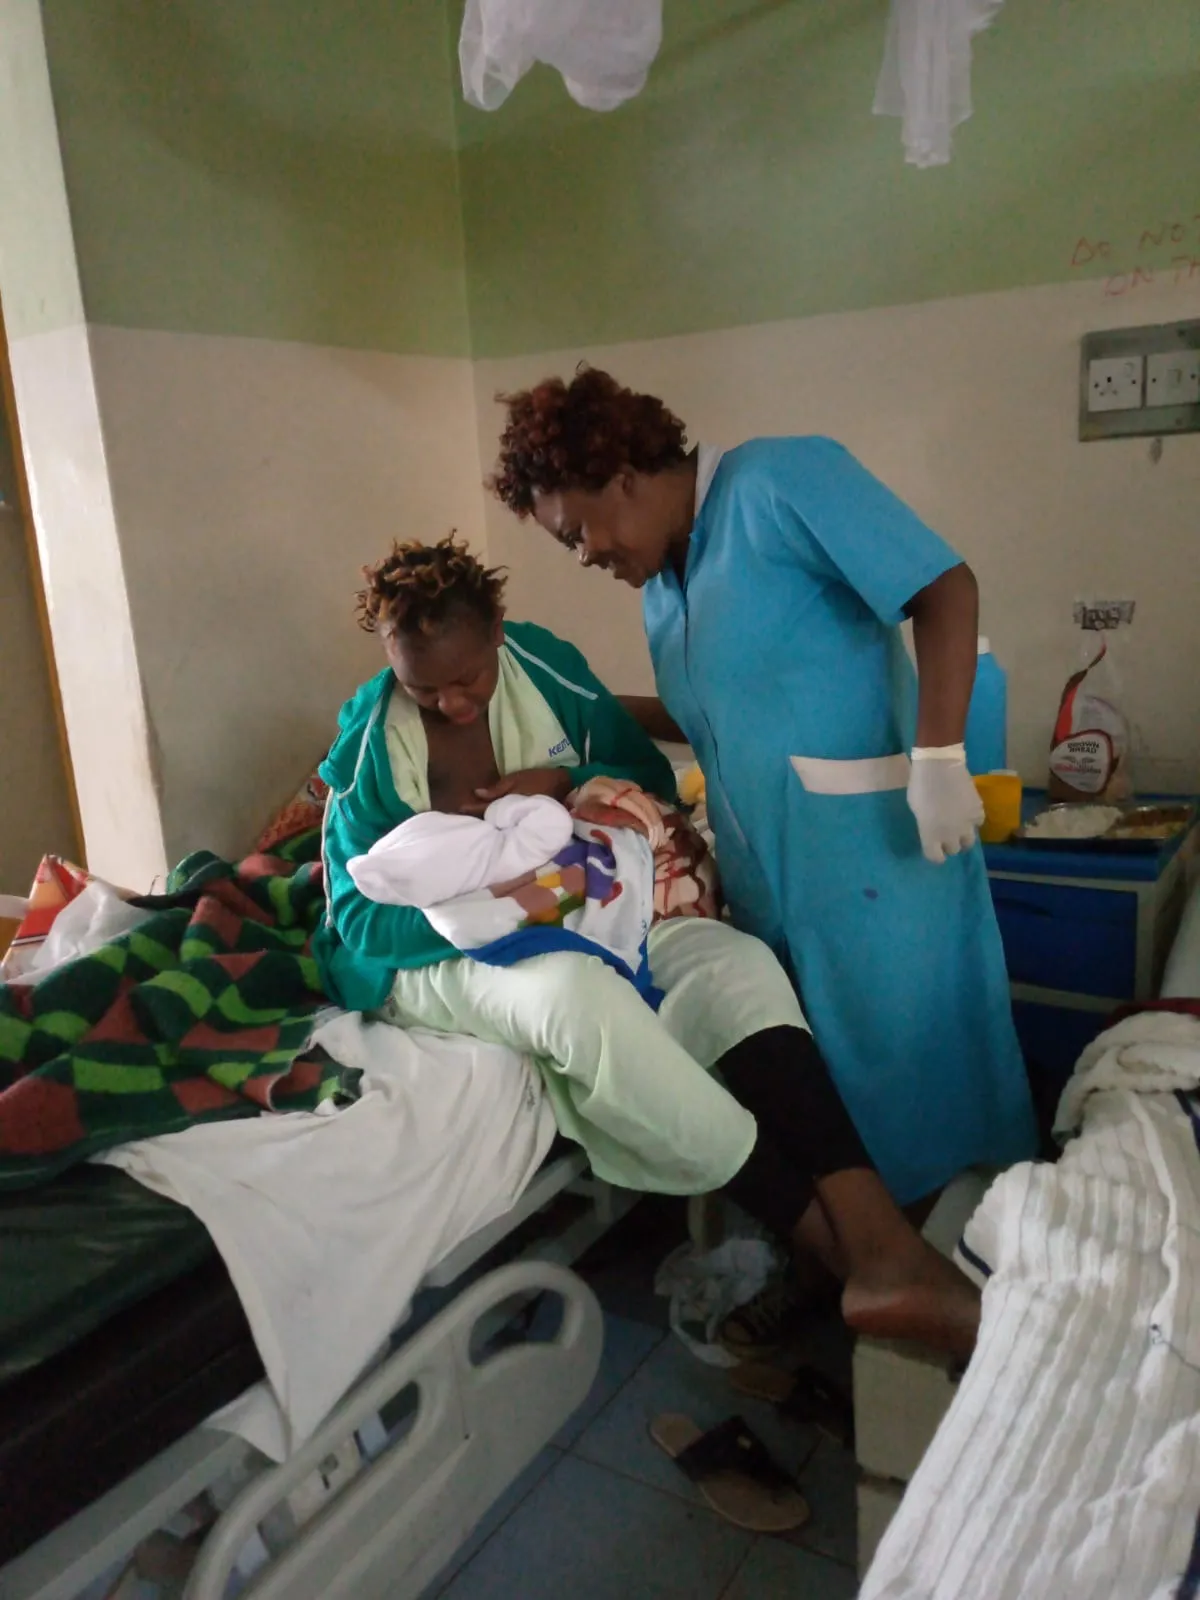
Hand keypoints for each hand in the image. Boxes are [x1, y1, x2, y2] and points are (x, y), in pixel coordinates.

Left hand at [459, 767, 572, 815]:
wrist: (564, 787)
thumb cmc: (540, 780)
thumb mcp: (517, 779)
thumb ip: (497, 788)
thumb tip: (476, 793)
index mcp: (507, 805)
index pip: (484, 809)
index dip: (470, 808)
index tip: (457, 809)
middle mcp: (510, 817)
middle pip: (489, 820)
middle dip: (475, 820)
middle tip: (459, 819)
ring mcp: (518, 823)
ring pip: (497, 824)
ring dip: (485, 823)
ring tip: (471, 823)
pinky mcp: (524, 824)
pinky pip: (506, 825)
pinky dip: (497, 824)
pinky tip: (491, 824)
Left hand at [907, 748, 983, 864]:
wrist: (939, 766)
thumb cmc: (920, 785)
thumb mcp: (915, 809)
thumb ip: (925, 824)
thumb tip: (932, 827)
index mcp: (930, 835)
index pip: (935, 857)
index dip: (935, 855)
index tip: (935, 848)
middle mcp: (950, 835)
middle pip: (953, 850)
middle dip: (949, 844)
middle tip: (946, 833)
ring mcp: (966, 824)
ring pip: (969, 841)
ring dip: (963, 836)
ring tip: (959, 826)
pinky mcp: (978, 811)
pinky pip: (978, 823)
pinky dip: (974, 820)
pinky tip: (968, 812)